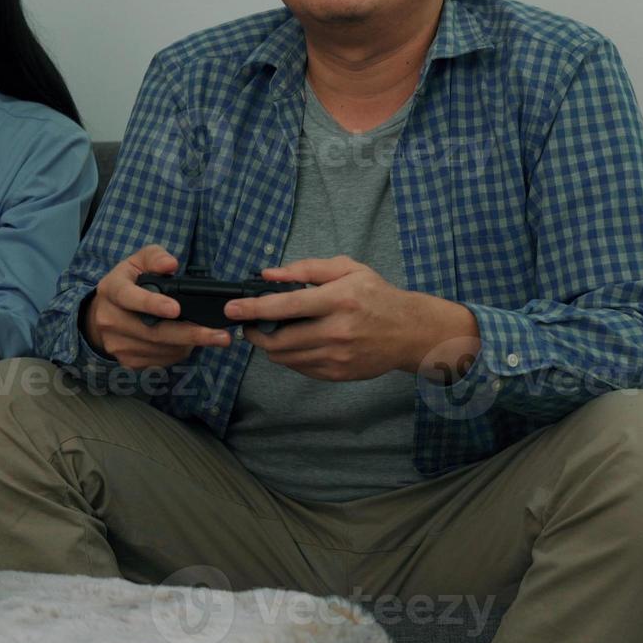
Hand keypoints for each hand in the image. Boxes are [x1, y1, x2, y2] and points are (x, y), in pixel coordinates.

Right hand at [83, 244, 232, 369]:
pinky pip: (160, 360)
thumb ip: (155, 257)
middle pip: (152, 332)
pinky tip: (188, 343)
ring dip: (188, 344)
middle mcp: (110, 319)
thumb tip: (171, 264)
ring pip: (160, 349)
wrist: (105, 313)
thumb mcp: (138, 261)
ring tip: (210, 336)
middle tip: (220, 336)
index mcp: (111, 289)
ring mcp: (117, 343)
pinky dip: (178, 352)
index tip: (176, 309)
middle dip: (189, 334)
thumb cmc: (129, 283)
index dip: (152, 304)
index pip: (129, 297)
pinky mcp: (127, 360)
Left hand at [224, 256, 480, 381]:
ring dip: (270, 346)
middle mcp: (336, 331)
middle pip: (279, 340)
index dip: (253, 309)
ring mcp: (337, 356)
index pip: (286, 306)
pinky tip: (297, 343)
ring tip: (272, 332)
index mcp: (337, 300)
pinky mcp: (338, 374)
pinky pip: (300, 368)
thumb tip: (269, 274)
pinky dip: (290, 356)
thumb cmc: (377, 296)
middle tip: (248, 324)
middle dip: (254, 333)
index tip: (231, 309)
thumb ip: (306, 268)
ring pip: (286, 358)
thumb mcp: (347, 269)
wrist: (410, 332)